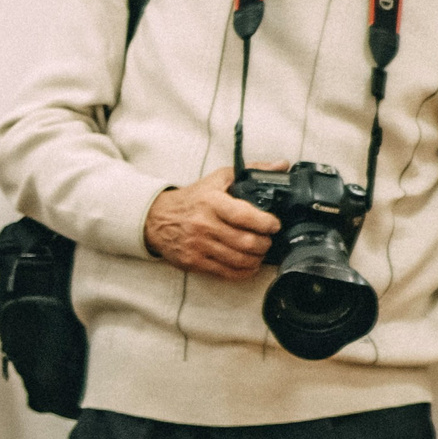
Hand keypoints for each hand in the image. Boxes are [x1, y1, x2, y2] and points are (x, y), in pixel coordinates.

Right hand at [143, 167, 280, 281]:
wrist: (156, 218)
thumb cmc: (192, 199)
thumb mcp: (218, 179)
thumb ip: (251, 171)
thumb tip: (281, 165)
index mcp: (211, 202)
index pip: (244, 215)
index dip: (265, 223)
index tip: (274, 224)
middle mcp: (203, 224)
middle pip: (246, 242)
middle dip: (265, 243)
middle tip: (267, 239)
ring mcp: (198, 245)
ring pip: (240, 260)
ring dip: (257, 258)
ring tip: (259, 251)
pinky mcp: (193, 262)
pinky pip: (227, 273)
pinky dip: (244, 271)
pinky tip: (248, 264)